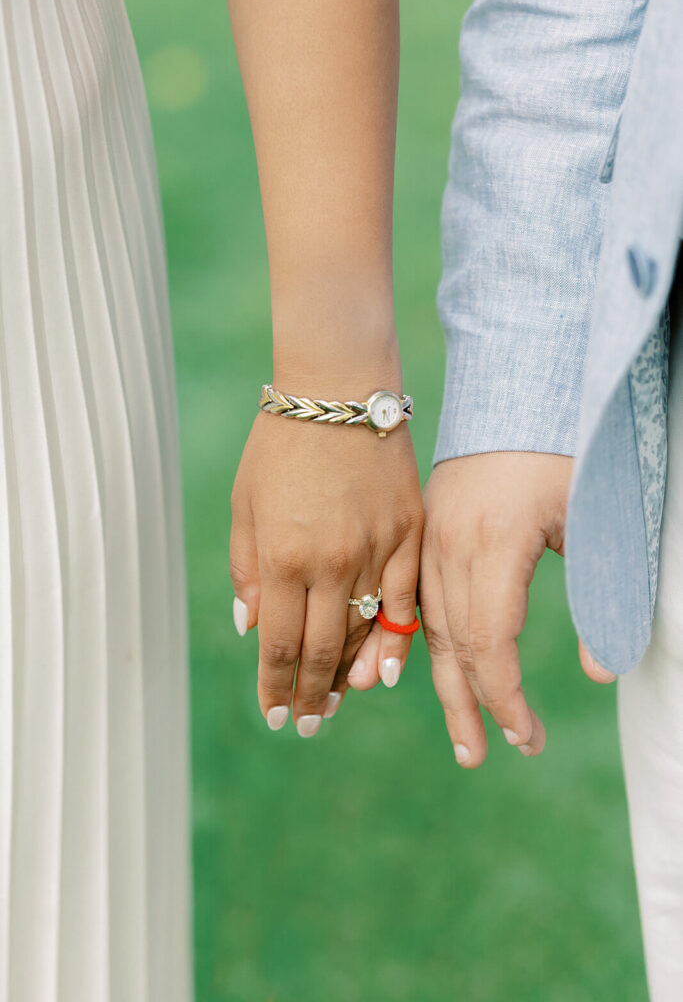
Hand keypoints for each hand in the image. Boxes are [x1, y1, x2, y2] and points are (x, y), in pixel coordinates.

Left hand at [230, 409, 422, 735]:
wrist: (339, 389)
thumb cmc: (280, 444)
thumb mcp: (245, 504)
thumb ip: (247, 570)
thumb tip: (251, 628)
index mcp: (282, 558)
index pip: (278, 645)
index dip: (276, 687)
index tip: (275, 715)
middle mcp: (331, 563)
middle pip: (320, 649)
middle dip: (309, 694)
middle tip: (306, 723)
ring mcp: (377, 549)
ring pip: (364, 632)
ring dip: (348, 674)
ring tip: (338, 701)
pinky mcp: (410, 534)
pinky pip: (406, 601)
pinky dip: (395, 640)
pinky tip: (386, 670)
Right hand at [420, 452, 614, 767]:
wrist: (515, 390)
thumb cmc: (564, 451)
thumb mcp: (595, 519)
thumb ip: (603, 595)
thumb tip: (602, 673)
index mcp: (492, 543)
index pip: (489, 643)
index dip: (506, 698)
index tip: (528, 740)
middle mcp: (448, 545)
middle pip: (453, 645)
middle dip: (470, 707)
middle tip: (482, 758)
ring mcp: (428, 537)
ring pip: (429, 627)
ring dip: (444, 684)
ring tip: (462, 735)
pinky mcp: (424, 532)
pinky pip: (412, 600)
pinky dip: (418, 643)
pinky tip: (422, 672)